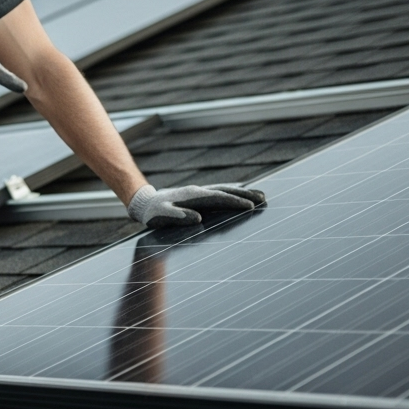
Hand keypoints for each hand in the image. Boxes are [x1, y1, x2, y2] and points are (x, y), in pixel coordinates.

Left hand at [128, 183, 265, 227]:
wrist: (143, 203)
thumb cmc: (152, 213)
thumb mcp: (160, 216)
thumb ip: (177, 216)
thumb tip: (197, 218)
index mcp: (192, 197)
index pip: (218, 198)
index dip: (234, 202)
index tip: (251, 205)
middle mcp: (197, 191)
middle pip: (225, 191)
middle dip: (245, 194)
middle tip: (264, 198)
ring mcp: (198, 191)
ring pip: (224, 189)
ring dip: (242, 191)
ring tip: (260, 194)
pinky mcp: (197, 194)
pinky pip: (219, 190)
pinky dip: (231, 190)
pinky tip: (240, 190)